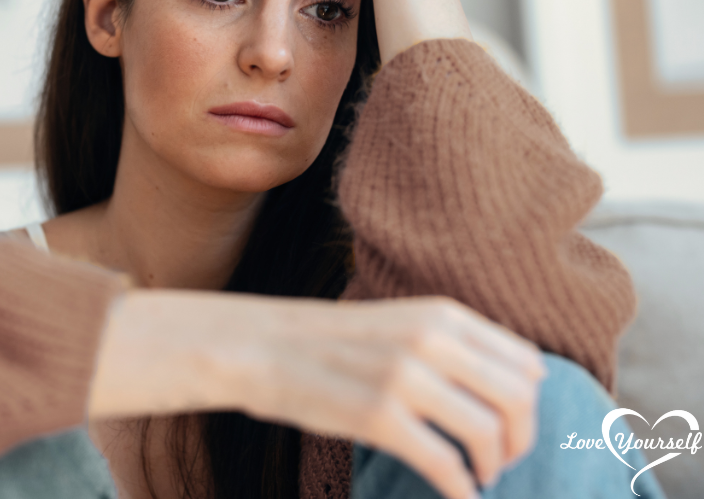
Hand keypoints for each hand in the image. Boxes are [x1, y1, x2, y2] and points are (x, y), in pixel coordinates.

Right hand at [89, 290, 546, 498]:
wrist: (263, 346)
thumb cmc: (331, 341)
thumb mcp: (398, 323)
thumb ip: (450, 344)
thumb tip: (507, 384)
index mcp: (441, 314)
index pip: (525, 361)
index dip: (530, 402)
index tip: (513, 426)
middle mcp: (431, 340)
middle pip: (518, 398)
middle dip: (520, 439)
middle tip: (502, 460)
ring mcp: (406, 378)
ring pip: (488, 433)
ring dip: (493, 466)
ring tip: (478, 478)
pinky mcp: (379, 417)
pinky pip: (445, 465)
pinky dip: (462, 489)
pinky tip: (459, 497)